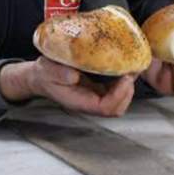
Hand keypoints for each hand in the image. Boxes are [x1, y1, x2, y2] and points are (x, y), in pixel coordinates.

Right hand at [0, 57, 136, 116]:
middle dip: (128, 91)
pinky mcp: (99, 89)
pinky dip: (124, 80)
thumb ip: (58, 73)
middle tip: (131, 71)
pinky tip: (124, 67)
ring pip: (119, 100)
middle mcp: (90, 102)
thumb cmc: (44, 74)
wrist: (41, 76)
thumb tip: (74, 75)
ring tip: (131, 67)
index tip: (124, 77)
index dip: (118, 95)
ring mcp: (96, 97)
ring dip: (128, 85)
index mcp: (79, 102)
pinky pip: (116, 90)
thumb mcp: (46, 70)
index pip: (105, 107)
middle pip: (117, 107)